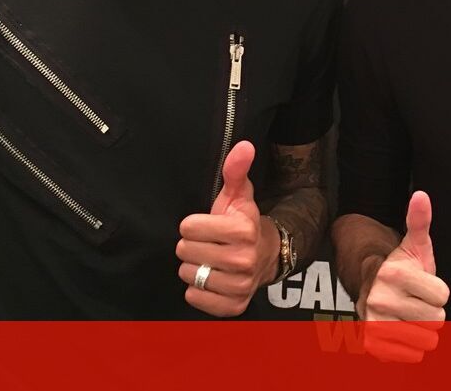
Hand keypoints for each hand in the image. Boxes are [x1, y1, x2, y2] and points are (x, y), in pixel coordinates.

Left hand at [177, 141, 278, 316]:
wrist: (265, 256)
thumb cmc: (243, 222)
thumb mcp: (238, 194)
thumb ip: (235, 169)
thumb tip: (244, 145)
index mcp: (243, 230)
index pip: (188, 228)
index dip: (193, 224)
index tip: (205, 224)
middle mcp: (244, 260)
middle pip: (185, 252)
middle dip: (192, 246)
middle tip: (207, 243)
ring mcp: (240, 285)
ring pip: (189, 276)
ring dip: (193, 268)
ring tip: (208, 260)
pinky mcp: (233, 306)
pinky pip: (195, 298)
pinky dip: (197, 290)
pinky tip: (209, 278)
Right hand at [360, 191, 449, 362]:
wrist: (368, 287)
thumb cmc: (400, 268)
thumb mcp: (413, 245)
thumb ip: (419, 221)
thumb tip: (422, 195)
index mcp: (394, 274)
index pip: (443, 296)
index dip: (437, 291)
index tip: (423, 285)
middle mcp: (380, 300)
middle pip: (437, 320)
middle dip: (431, 312)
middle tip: (416, 302)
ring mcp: (375, 324)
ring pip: (426, 341)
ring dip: (423, 331)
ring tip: (410, 316)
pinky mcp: (374, 344)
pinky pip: (411, 356)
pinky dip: (411, 348)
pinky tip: (402, 332)